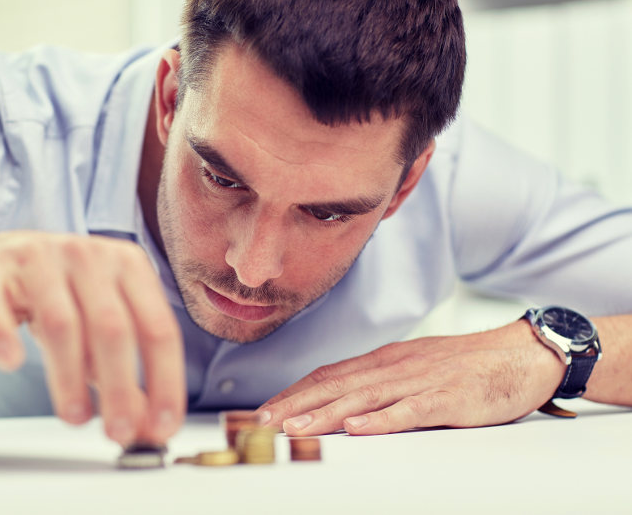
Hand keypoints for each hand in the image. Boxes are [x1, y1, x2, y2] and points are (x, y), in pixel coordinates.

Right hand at [0, 231, 184, 445]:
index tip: (162, 427)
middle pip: (112, 328)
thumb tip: (147, 426)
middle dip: (119, 387)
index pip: (159, 328)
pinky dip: (2, 336)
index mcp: (129, 265)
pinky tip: (11, 363)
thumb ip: (127, 372)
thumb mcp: (102, 326)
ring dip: (69, 378)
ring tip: (75, 418)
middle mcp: (88, 255)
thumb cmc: (64, 298)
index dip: (165, 382)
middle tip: (118, 433)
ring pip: (61, 323)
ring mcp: (39, 258)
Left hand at [257, 321, 564, 435]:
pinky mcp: (447, 398)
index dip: (296, 392)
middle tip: (265, 421)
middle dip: (297, 404)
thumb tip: (344, 400)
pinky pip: (409, 410)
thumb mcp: (415, 367)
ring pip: (364, 397)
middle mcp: (395, 366)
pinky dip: (381, 420)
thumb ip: (381, 382)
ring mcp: (420, 381)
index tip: (269, 409)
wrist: (519, 354)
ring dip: (325, 414)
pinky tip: (357, 428)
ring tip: (296, 428)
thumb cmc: (466, 366)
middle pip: (337, 385)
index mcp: (385, 360)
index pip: (330, 375)